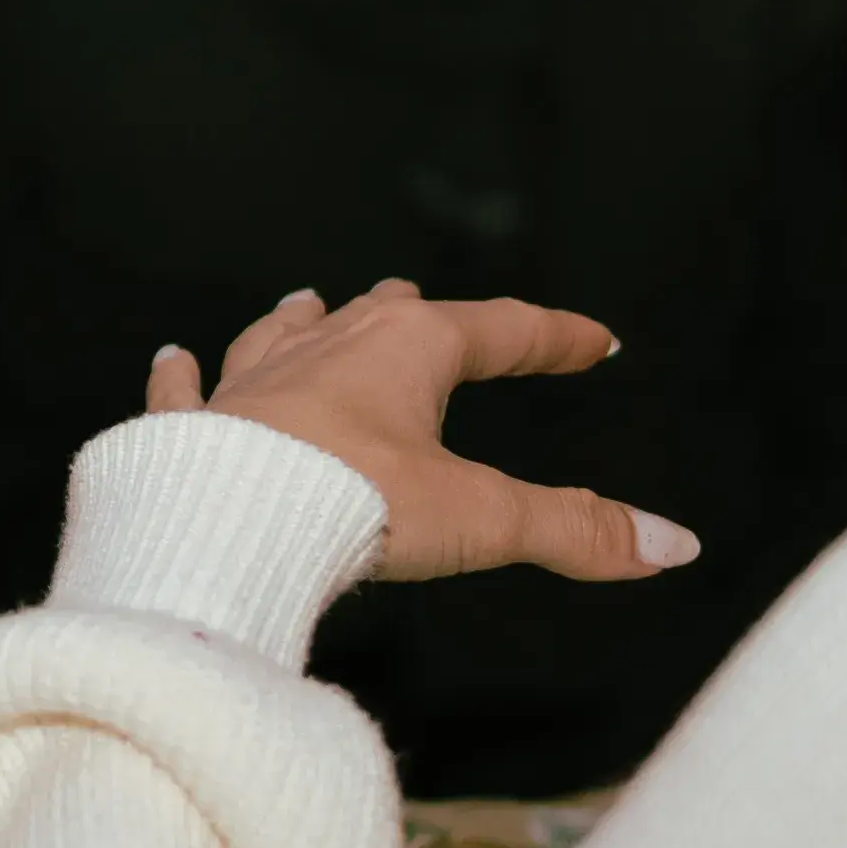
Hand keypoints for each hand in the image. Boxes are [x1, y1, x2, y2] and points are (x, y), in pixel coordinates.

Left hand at [151, 280, 701, 587]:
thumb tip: (674, 545)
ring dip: (302, 322)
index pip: (500, 331)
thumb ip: (576, 530)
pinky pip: (184, 390)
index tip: (593, 339)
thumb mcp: (480, 521)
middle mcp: (326, 349)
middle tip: (425, 302)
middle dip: (414, 312)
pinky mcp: (190, 427)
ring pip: (283, 333)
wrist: (224, 523)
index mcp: (406, 353)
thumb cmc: (353, 507)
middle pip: (383, 314)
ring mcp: (252, 383)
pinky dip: (182, 377)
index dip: (552, 337)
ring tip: (308, 302)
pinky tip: (172, 359)